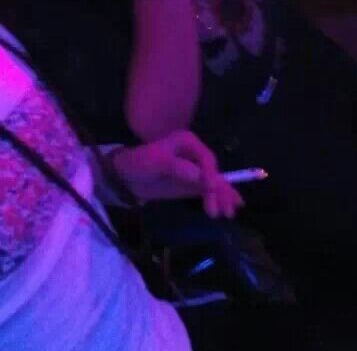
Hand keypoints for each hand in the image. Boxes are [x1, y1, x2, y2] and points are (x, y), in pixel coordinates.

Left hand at [112, 131, 244, 218]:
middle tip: (219, 211)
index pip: (206, 159)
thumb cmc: (138, 163)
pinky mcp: (192, 183)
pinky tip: (231, 206)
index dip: (211, 174)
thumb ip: (176, 167)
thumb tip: (199, 176)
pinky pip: (209, 190)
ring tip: (228, 214)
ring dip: (223, 196)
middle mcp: (195, 154)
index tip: (211, 189)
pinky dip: (219, 197)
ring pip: (214, 182)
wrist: (125, 177)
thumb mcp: (154, 162)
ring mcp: (195, 169)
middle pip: (213, 172)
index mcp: (187, 142)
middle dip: (219, 190)